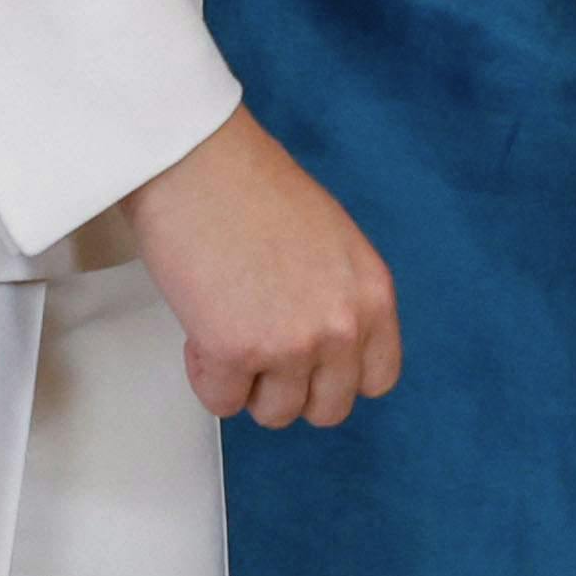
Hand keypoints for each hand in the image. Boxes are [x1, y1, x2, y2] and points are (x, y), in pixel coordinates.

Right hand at [131, 108, 401, 426]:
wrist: (197, 163)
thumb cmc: (251, 187)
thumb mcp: (331, 242)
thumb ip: (339, 296)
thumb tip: (324, 341)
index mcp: (372, 292)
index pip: (378, 378)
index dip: (338, 375)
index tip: (313, 363)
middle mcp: (342, 325)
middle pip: (328, 408)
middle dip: (291, 385)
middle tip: (262, 344)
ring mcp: (292, 344)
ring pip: (274, 413)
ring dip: (247, 381)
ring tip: (229, 323)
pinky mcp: (237, 354)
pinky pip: (222, 403)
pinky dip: (206, 374)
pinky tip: (202, 325)